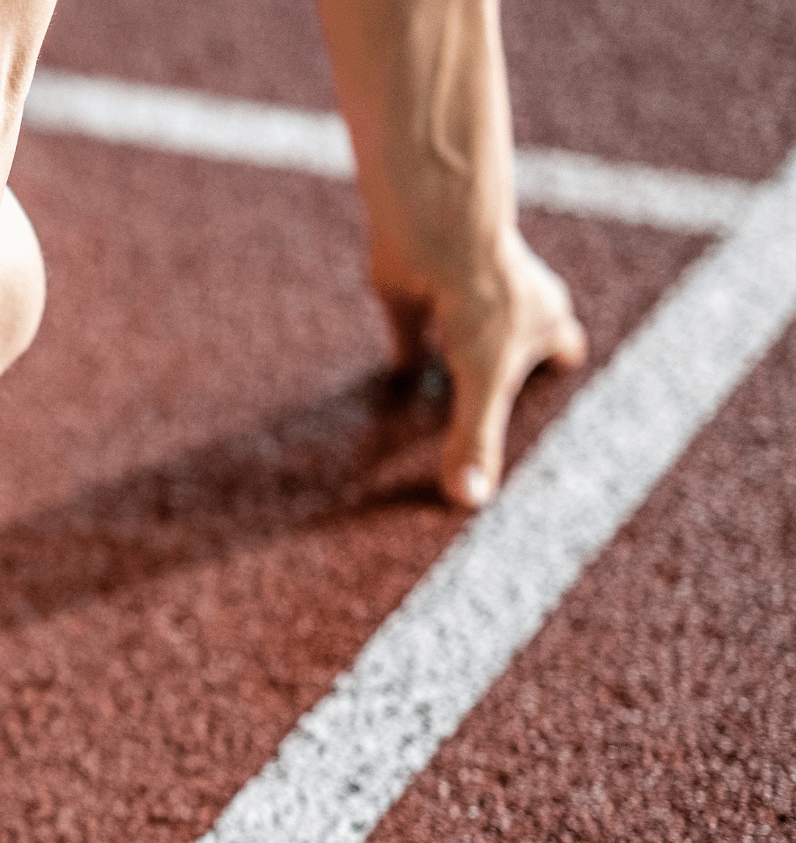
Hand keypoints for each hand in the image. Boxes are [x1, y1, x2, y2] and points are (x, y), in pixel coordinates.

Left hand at [372, 232, 586, 507]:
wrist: (434, 230)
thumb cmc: (478, 299)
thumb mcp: (485, 382)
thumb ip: (477, 441)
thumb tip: (471, 501)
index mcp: (545, 320)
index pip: (564, 350)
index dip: (554, 372)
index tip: (544, 407)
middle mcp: (507, 306)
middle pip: (516, 342)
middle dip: (504, 374)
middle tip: (490, 415)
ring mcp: (460, 298)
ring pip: (462, 336)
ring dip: (451, 365)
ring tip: (439, 407)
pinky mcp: (413, 293)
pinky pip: (409, 328)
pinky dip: (402, 352)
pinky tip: (389, 381)